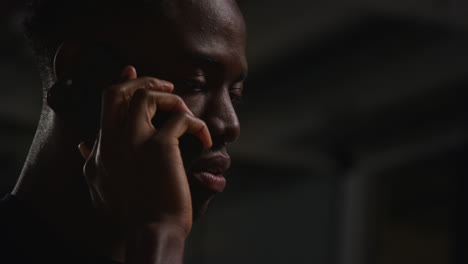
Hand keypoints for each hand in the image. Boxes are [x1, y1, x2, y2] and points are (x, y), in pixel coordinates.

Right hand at [79, 65, 211, 236]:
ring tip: (187, 117)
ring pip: (148, 96)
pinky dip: (197, 125)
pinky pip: (181, 118)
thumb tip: (81, 144)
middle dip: (146, 81)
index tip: (132, 70)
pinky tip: (204, 141)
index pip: (106, 102)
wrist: (151, 229)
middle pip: (121, 91)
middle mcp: (114, 139)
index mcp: (102, 146)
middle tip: (167, 87)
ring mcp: (135, 141)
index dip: (121, 81)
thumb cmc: (130, 210)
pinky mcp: (160, 146)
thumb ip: (90, 160)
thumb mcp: (98, 184)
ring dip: (173, 100)